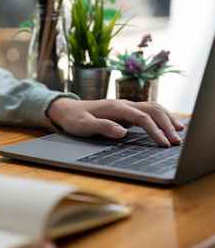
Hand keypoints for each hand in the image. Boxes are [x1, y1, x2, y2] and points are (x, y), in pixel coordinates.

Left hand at [46, 98, 184, 146]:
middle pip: (152, 110)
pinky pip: (147, 112)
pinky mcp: (125, 112)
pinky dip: (160, 117)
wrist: (67, 110)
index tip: (163, 143)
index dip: (154, 129)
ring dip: (167, 118)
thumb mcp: (84, 125)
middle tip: (177, 141)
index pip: (141, 117)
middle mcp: (123, 104)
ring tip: (179, 132)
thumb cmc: (74, 119)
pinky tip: (168, 124)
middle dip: (166, 124)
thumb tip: (121, 132)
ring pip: (152, 108)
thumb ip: (102, 127)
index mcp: (115, 107)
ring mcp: (125, 107)